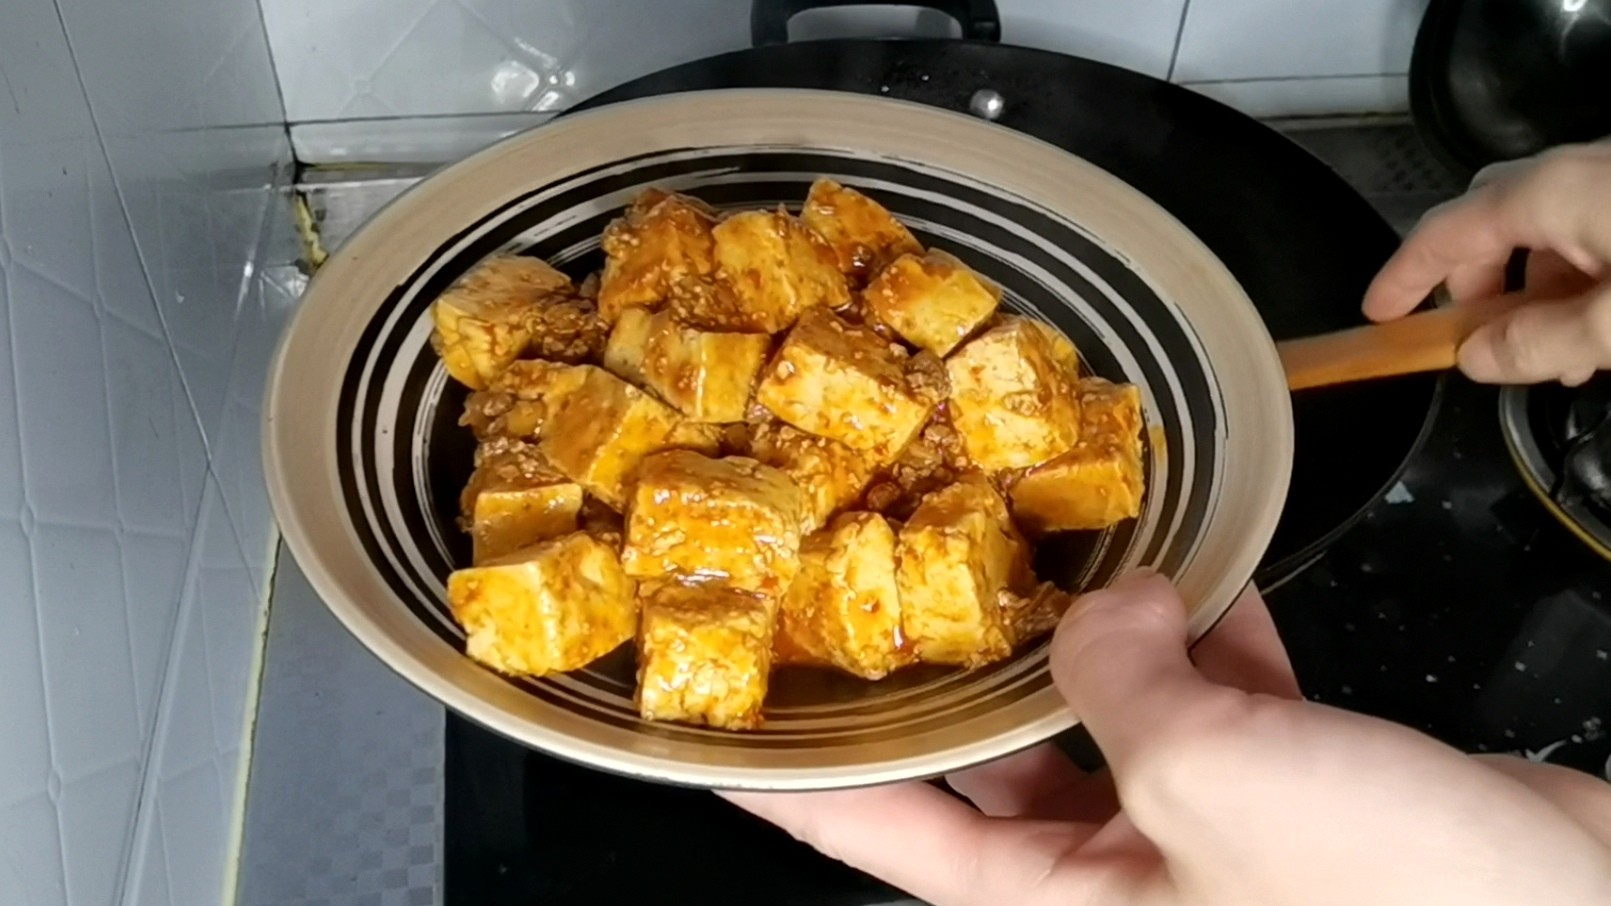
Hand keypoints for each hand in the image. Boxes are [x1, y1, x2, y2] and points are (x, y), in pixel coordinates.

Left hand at [724, 575, 1610, 905]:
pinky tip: (1199, 563)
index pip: (887, 838)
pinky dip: (1211, 632)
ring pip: (1112, 713)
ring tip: (1053, 539)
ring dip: (1103, 629)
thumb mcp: (1206, 774)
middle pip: (996, 757)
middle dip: (968, 663)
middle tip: (905, 569)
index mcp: (1061, 905)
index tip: (726, 741)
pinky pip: (1217, 697)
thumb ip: (1118, 678)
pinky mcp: (1286, 785)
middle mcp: (1115, 874)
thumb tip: (1104, 605)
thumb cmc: (1382, 895)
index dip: (797, 789)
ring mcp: (1202, 828)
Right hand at [1362, 142, 1610, 384]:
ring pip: (1553, 223)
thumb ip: (1538, 345)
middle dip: (1475, 280)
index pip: (1443, 232)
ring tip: (1564, 348)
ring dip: (1538, 284)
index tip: (1379, 315)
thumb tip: (1478, 357)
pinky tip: (1602, 315)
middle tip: (1477, 335)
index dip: (1404, 276)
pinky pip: (1595, 222)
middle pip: (1494, 219)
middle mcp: (1578, 166)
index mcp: (1550, 192)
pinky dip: (1581, 269)